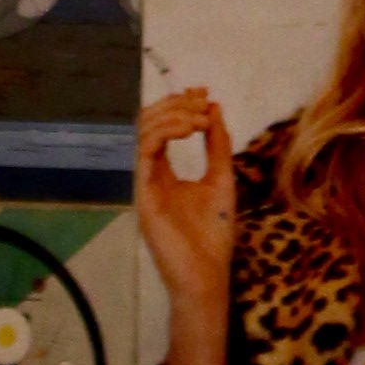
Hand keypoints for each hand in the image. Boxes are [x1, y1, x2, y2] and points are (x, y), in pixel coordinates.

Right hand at [136, 88, 236, 306]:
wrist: (207, 272)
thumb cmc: (213, 233)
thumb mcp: (221, 177)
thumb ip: (217, 145)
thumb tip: (214, 109)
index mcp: (166, 173)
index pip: (163, 129)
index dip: (179, 105)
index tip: (202, 93)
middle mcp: (151, 175)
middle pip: (148, 126)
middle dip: (175, 105)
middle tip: (200, 101)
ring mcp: (145, 185)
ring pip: (143, 134)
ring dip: (172, 116)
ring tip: (198, 116)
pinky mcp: (143, 195)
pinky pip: (145, 154)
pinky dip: (165, 133)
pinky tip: (189, 129)